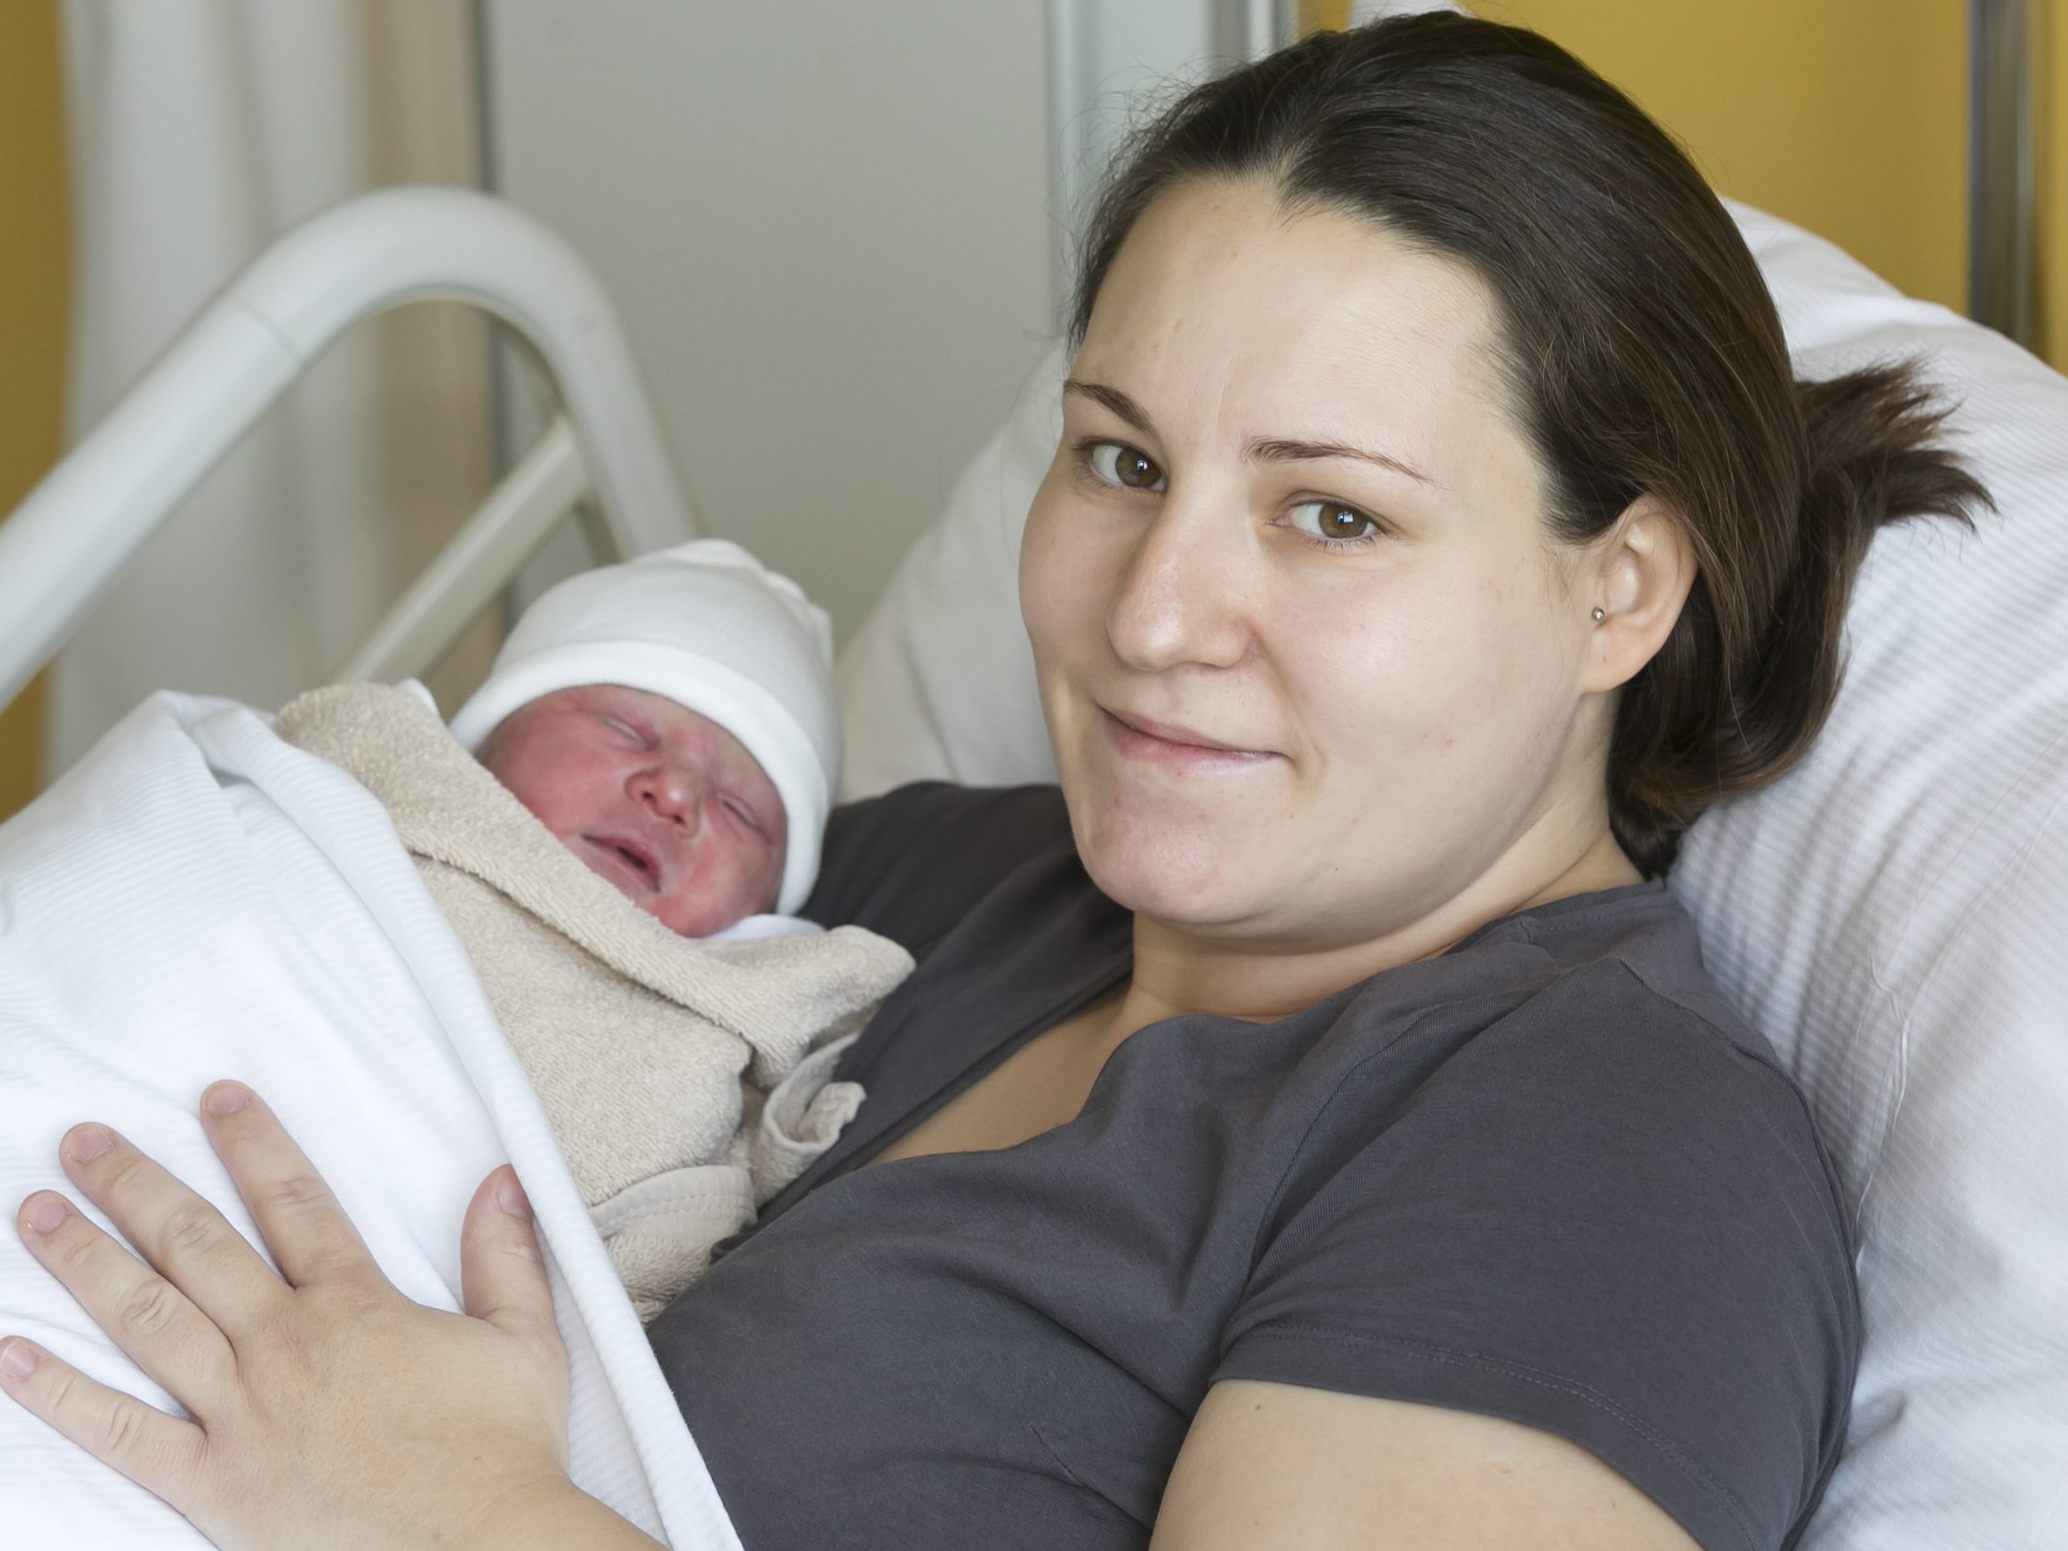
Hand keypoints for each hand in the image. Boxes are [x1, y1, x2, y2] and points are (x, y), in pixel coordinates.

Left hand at [0, 1082, 621, 1550]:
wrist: (483, 1541)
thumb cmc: (503, 1447)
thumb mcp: (524, 1336)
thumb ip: (505, 1253)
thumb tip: (503, 1181)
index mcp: (356, 1303)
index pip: (292, 1200)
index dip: (251, 1142)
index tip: (214, 1098)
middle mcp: (286, 1343)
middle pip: (196, 1244)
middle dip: (135, 1184)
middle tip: (85, 1141)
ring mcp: (243, 1411)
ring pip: (148, 1318)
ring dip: (86, 1260)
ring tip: (37, 1212)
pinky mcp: (215, 1481)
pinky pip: (121, 1431)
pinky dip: (61, 1394)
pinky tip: (16, 1355)